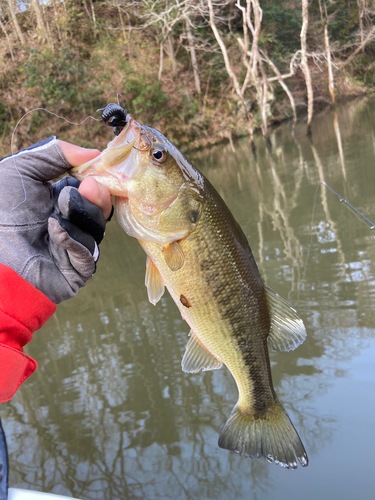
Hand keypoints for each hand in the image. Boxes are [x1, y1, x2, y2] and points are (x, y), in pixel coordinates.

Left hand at [0, 137, 111, 303]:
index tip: (99, 168)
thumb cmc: (1, 209)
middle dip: (95, 197)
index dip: (99, 179)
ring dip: (79, 217)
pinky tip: (54, 232)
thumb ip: (57, 153)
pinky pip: (88, 251)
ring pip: (97, 229)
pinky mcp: (77, 270)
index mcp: (62, 199)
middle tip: (87, 188)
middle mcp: (71, 222)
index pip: (93, 188)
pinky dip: (72, 238)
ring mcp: (76, 246)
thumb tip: (95, 153)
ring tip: (53, 218)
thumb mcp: (22, 169)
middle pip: (101, 208)